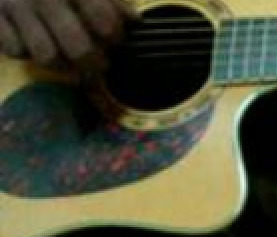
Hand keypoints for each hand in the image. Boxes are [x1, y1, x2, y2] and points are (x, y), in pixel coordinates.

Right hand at [0, 0, 134, 69]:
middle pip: (79, 49)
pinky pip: (16, 50)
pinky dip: (27, 53)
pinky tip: (37, 45)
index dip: (115, 37)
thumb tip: (134, 20)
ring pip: (46, 56)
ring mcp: (16, 6)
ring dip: (63, 65)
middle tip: (101, 63)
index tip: (116, 39)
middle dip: (95, 62)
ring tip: (72, 62)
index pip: (105, 22)